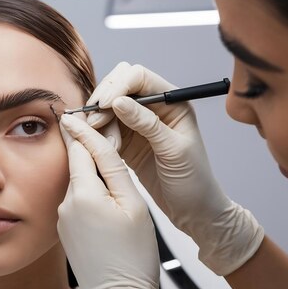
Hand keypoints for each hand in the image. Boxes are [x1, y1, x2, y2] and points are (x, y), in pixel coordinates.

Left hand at [58, 113, 161, 288]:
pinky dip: (89, 198)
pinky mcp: (65, 230)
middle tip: (102, 140)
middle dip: (89, 154)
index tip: (72, 111)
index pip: (78, 149)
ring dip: (92, 179)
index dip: (80, 129)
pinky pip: (76, 203)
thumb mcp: (133, 205)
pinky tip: (105, 210)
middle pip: (78, 167)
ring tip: (114, 189)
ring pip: (78, 185)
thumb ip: (115, 170)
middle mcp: (66, 204)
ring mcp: (63, 219)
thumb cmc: (132, 256)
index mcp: (83, 194)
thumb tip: (99, 145)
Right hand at [86, 62, 263, 275]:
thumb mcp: (174, 150)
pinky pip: (104, 127)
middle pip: (119, 85)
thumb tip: (119, 101)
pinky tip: (99, 146)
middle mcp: (154, 108)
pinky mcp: (126, 140)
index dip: (118, 86)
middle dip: (103, 99)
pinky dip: (97, 133)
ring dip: (99, 119)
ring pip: (108, 106)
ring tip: (102, 141)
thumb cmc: (194, 182)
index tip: (103, 105)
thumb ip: (148, 124)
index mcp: (172, 103)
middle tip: (93, 122)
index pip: (139, 77)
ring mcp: (138, 123)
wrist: (194, 212)